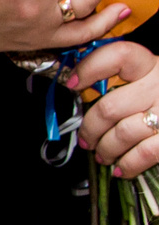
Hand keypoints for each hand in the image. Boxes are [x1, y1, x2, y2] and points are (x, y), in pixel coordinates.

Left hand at [73, 39, 158, 176]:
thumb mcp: (149, 77)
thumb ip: (122, 79)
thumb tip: (80, 89)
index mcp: (151, 65)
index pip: (119, 56)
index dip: (90, 68)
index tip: (72, 83)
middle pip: (110, 107)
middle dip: (91, 128)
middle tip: (86, 138)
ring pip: (122, 133)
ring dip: (105, 149)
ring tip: (103, 154)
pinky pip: (145, 152)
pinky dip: (128, 164)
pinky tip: (121, 168)